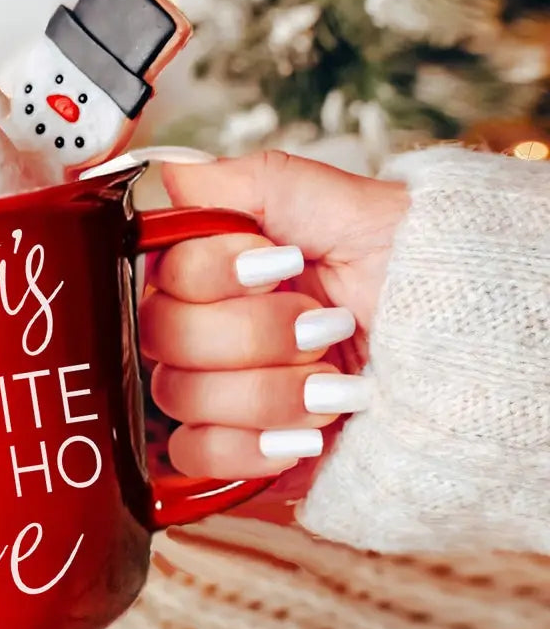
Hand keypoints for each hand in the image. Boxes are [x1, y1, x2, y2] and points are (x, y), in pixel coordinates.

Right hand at [140, 149, 410, 496]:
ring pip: (181, 395)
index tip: (282, 265)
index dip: (217, 273)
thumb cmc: (416, 275)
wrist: (467, 354)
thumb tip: (174, 174)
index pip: (163, 272)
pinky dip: (252, 445)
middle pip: (164, 336)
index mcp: (220, 267)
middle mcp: (207, 326)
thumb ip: (250, 182)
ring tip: (336, 382)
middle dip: (257, 333)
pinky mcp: (236, 448)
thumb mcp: (343, 205)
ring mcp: (218, 391)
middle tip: (327, 325)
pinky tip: (305, 432)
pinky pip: (196, 454)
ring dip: (271, 390)